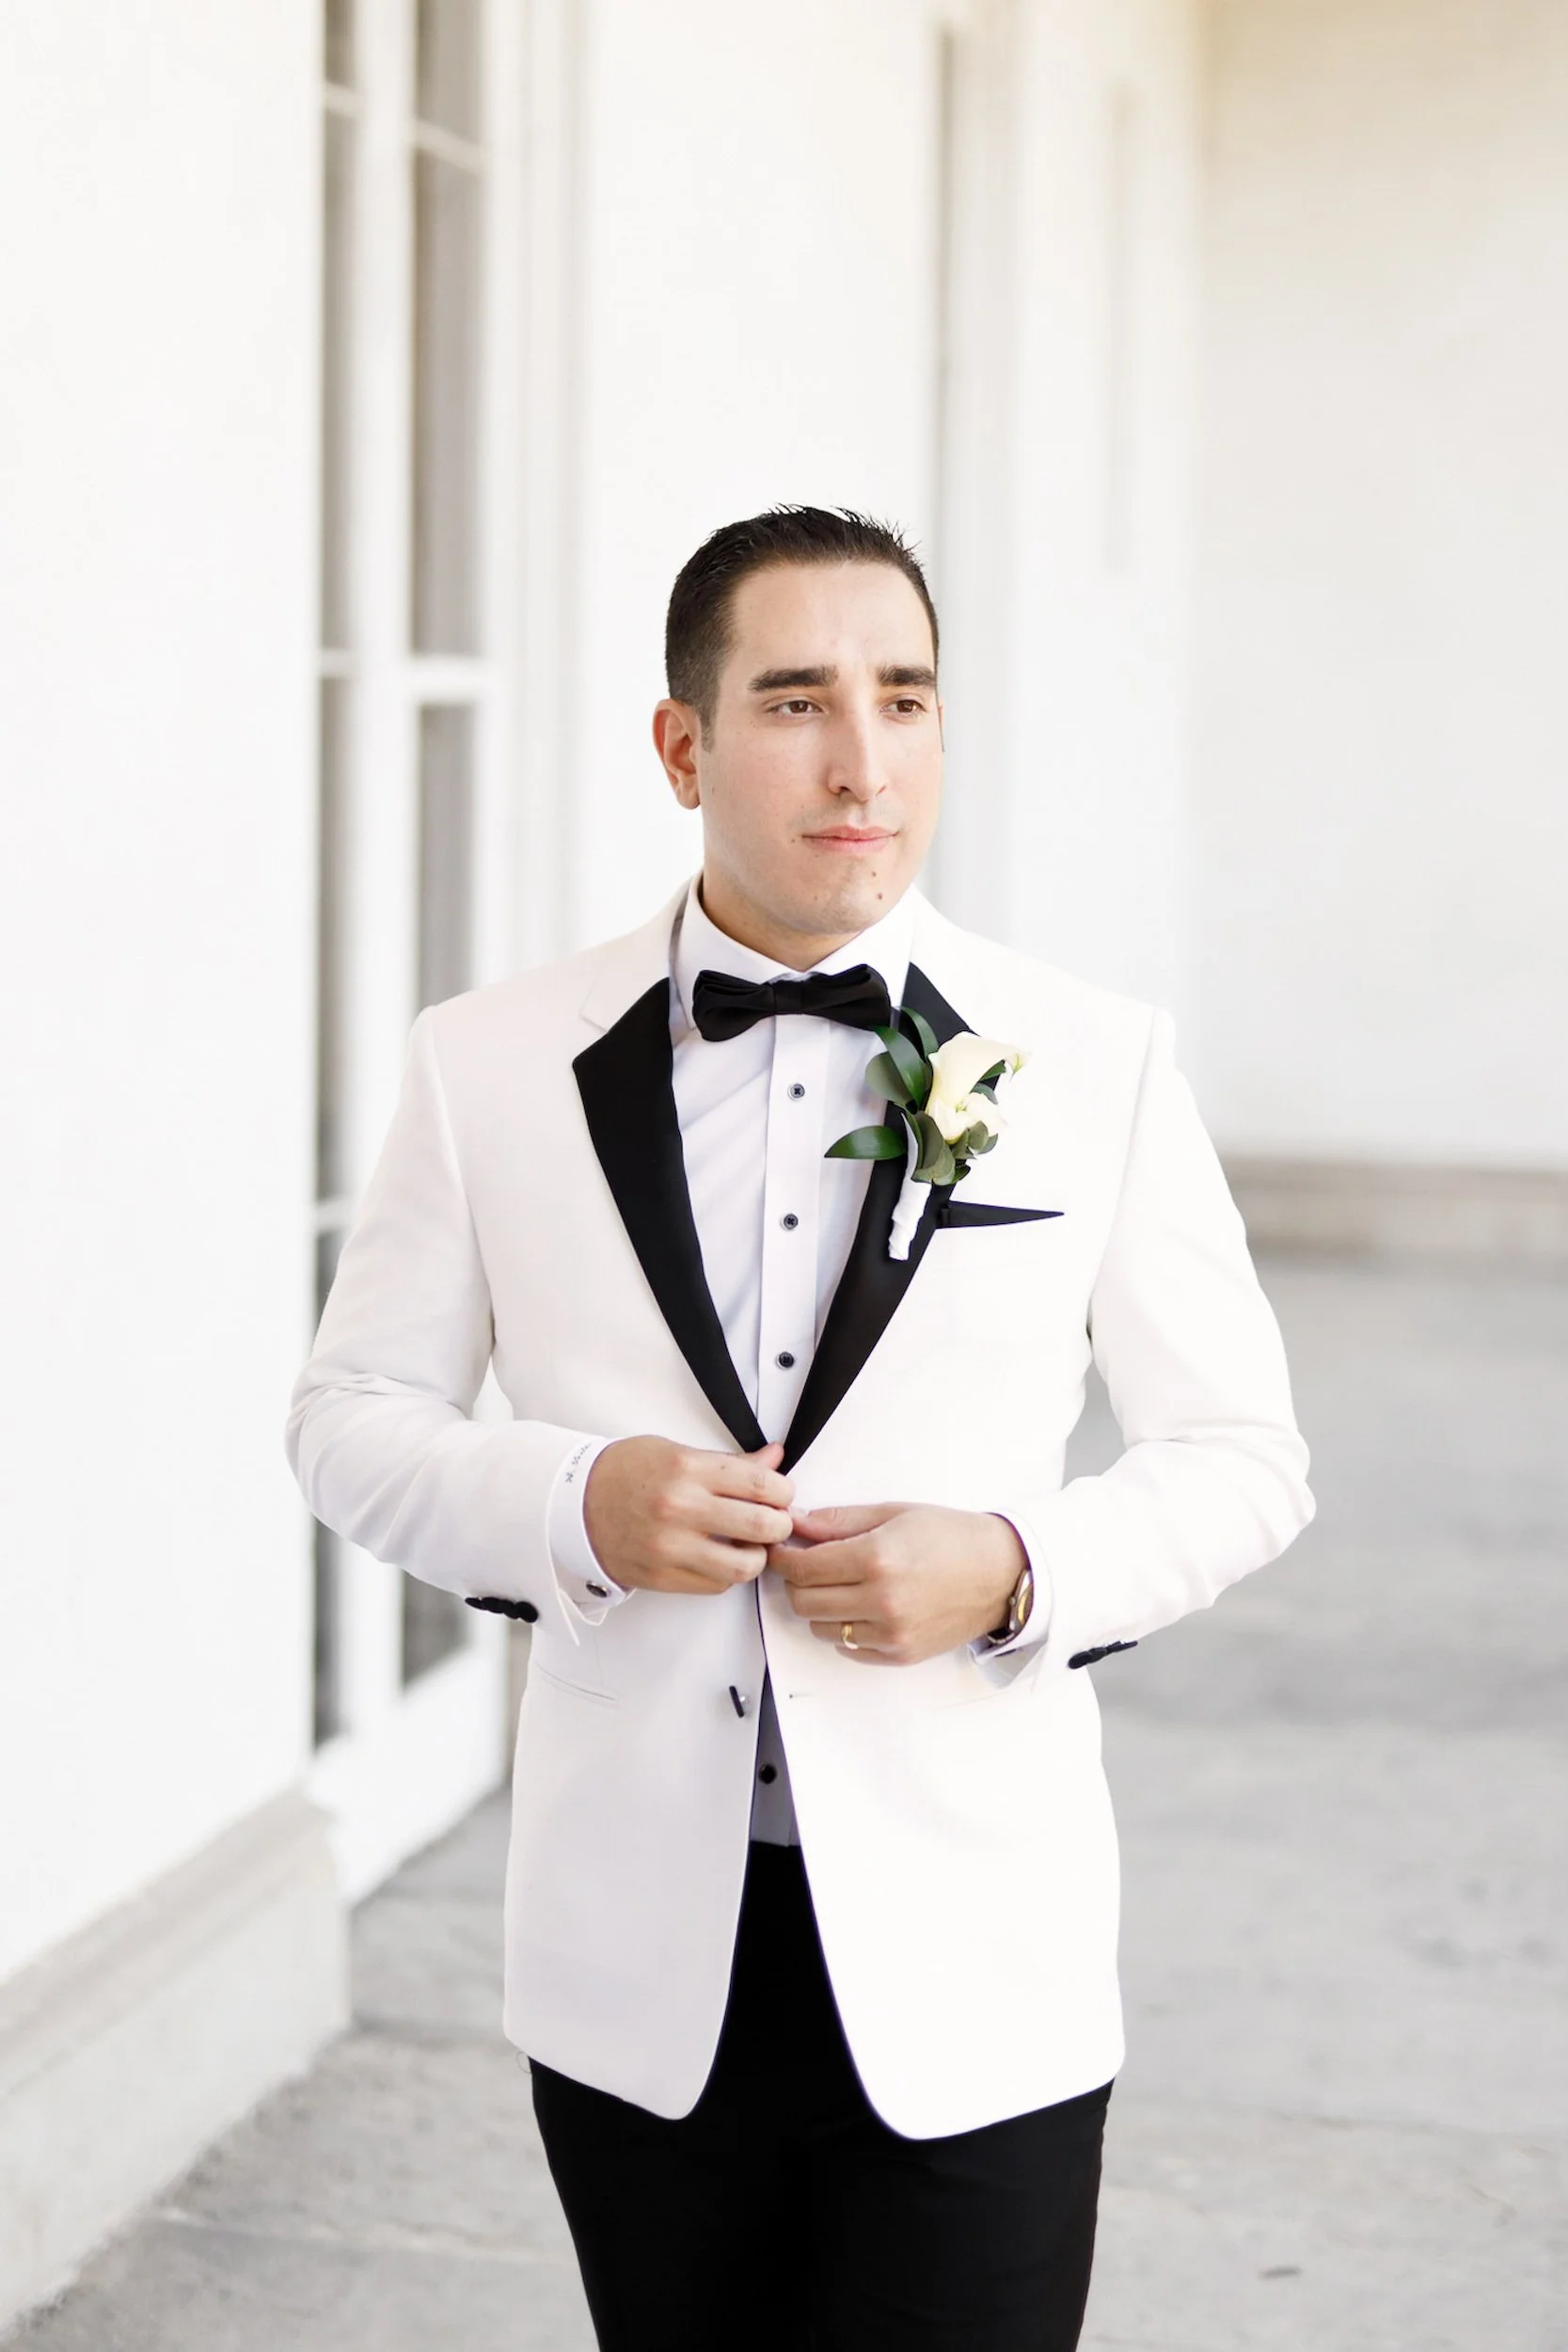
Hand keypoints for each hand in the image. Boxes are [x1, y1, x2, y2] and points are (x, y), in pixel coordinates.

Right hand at [583, 1438, 793, 1595]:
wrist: (574, 1504)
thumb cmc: (624, 1473)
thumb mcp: (676, 1451)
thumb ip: (730, 1463)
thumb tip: (774, 1459)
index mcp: (686, 1469)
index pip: (761, 1484)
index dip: (783, 1491)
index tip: (781, 1494)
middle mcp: (680, 1508)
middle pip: (761, 1525)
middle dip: (780, 1524)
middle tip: (775, 1520)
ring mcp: (671, 1547)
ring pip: (744, 1566)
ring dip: (757, 1556)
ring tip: (750, 1544)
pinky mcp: (662, 1576)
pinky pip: (716, 1585)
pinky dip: (727, 1574)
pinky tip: (720, 1556)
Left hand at [771, 1503, 1024, 1664]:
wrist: (1000, 1572)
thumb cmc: (952, 1537)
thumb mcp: (893, 1514)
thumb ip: (838, 1521)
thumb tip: (797, 1523)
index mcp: (876, 1558)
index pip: (802, 1567)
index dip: (783, 1557)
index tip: (782, 1549)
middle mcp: (881, 1600)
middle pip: (803, 1601)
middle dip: (796, 1581)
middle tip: (806, 1565)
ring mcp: (891, 1633)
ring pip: (820, 1628)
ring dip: (819, 1606)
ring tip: (838, 1585)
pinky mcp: (900, 1654)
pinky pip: (848, 1648)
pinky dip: (844, 1629)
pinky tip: (860, 1606)